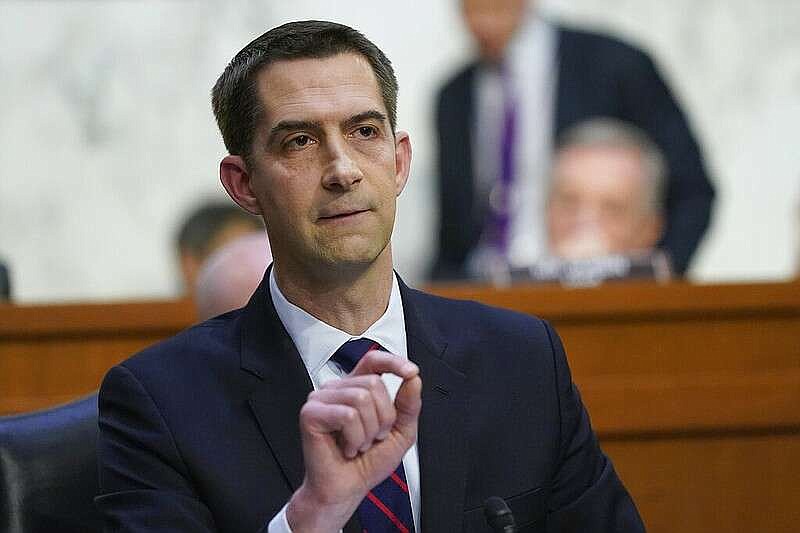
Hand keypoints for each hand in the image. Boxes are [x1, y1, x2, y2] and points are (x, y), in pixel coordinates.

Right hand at [286, 350, 420, 532]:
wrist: (346, 490)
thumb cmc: (367, 462)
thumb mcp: (400, 433)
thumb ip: (409, 405)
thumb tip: (413, 380)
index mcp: (357, 388)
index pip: (373, 361)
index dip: (393, 362)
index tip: (411, 372)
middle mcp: (338, 389)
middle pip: (373, 383)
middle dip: (384, 417)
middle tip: (372, 438)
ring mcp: (321, 399)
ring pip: (361, 398)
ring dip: (369, 431)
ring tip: (358, 444)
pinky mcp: (311, 414)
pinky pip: (347, 416)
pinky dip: (355, 438)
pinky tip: (347, 448)